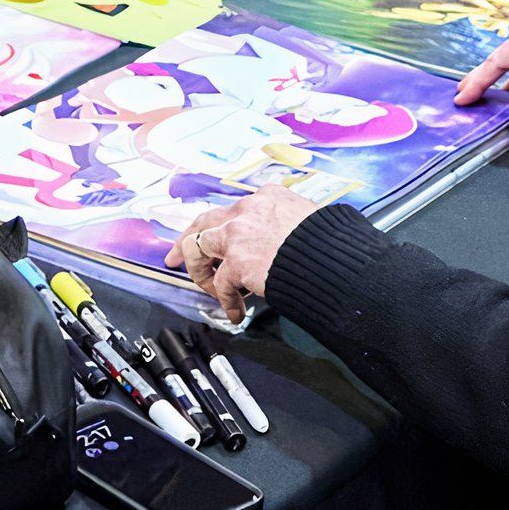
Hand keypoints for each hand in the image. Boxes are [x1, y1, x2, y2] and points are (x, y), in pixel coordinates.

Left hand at [175, 190, 321, 323]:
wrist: (333, 259)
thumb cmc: (330, 244)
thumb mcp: (308, 217)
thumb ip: (287, 222)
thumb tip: (285, 235)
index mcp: (266, 198)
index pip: (231, 210)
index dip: (218, 227)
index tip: (212, 237)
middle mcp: (247, 211)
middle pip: (202, 222)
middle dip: (185, 241)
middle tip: (174, 258)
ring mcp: (238, 235)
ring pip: (197, 249)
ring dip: (201, 273)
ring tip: (211, 289)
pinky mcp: (237, 262)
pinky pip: (219, 285)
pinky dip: (226, 301)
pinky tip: (236, 311)